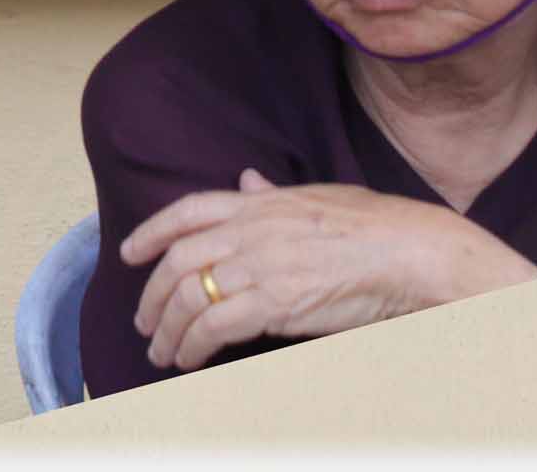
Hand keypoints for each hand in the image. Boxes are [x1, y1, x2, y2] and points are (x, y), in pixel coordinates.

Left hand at [119, 170, 536, 370]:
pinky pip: (213, 326)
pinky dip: (192, 345)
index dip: (151, 230)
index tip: (128, 252)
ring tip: (161, 351)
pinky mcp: (272, 303)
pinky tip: (189, 358)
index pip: (188, 210)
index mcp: (259, 203)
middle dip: (150, 293)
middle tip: (143, 321)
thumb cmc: (373, 226)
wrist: (408, 251)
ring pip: (188, 297)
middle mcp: (250, 230)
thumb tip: (247, 179)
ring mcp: (259, 266)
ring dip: (167, 329)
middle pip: (178, 260)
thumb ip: (272, 194)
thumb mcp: (315, 196)